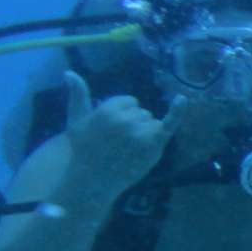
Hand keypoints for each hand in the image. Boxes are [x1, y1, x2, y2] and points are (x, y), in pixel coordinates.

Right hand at [61, 70, 176, 200]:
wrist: (90, 179)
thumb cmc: (82, 149)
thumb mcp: (75, 119)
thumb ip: (78, 94)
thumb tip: (69, 71)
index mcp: (108, 109)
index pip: (129, 102)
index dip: (123, 115)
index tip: (111, 130)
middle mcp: (126, 118)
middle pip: (142, 113)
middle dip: (134, 124)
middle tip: (118, 143)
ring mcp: (141, 132)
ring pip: (153, 123)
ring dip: (146, 133)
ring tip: (129, 149)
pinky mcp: (153, 145)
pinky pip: (169, 123)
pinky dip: (177, 111)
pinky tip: (182, 99)